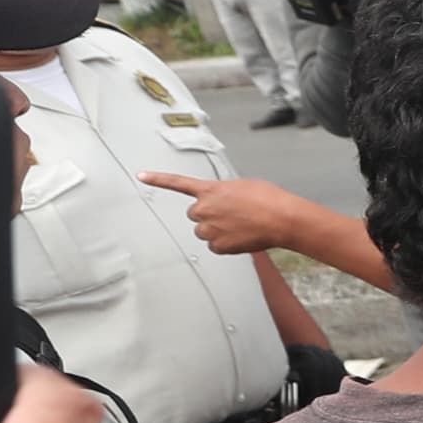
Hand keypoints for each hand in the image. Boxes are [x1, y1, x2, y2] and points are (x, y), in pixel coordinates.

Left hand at [138, 171, 340, 261]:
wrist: (282, 218)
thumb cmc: (269, 199)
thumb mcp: (243, 187)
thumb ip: (225, 193)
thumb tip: (225, 206)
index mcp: (210, 190)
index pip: (177, 183)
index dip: (158, 179)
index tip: (140, 175)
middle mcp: (204, 208)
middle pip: (195, 214)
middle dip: (208, 215)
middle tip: (231, 215)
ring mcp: (209, 228)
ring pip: (204, 231)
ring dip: (217, 230)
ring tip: (240, 226)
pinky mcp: (218, 246)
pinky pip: (215, 246)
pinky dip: (227, 244)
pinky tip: (242, 237)